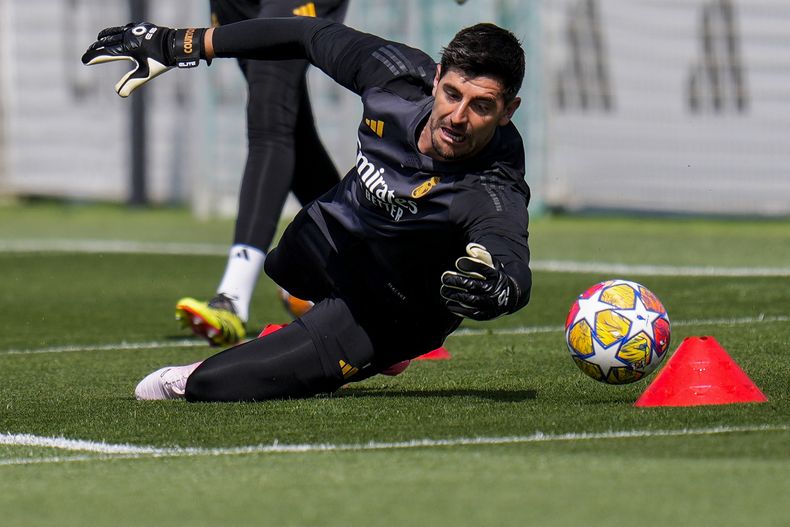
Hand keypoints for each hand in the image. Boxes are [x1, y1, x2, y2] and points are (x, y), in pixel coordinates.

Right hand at [82, 23, 205, 96]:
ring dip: (106, 36)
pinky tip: (119, 32)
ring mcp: (135, 30)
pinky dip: (118, 31)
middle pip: (108, 41)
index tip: (84, 60)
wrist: (175, 45)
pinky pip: (126, 28)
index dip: (94, 57)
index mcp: (127, 47)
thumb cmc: (161, 60)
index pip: (106, 53)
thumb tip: (119, 94)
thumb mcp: (146, 74)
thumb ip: (131, 83)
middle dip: (97, 47)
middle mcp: (128, 36)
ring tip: (99, 38)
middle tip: (88, 51)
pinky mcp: (142, 27)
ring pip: (116, 32)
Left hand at [440, 243, 516, 319]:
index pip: (483, 269)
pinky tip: (448, 302)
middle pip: (473, 285)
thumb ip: (481, 254)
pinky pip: (470, 313)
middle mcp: (494, 290)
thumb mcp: (492, 263)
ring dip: (454, 295)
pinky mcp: (486, 315)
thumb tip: (469, 249)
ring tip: (444, 290)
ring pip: (470, 300)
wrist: (510, 297)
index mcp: (496, 275)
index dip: (469, 265)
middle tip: (444, 277)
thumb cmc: (494, 276)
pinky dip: (458, 308)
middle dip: (457, 281)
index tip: (457, 262)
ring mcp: (490, 304)